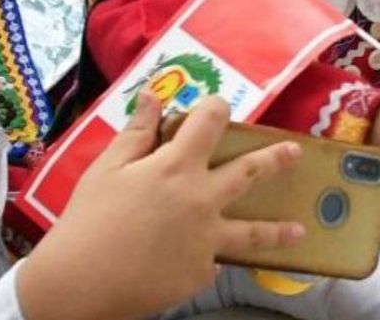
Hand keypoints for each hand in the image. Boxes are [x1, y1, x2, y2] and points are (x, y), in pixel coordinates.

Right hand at [18, 95, 303, 319]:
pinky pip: (213, 261)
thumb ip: (137, 133)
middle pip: (248, 173)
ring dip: (278, 230)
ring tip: (299, 231)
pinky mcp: (201, 273)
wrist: (80, 283)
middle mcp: (201, 199)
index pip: (209, 122)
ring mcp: (206, 239)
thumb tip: (155, 96)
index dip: (215, 107)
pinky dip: (209, 258)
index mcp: (176, 166)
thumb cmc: (88, 220)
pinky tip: (200, 260)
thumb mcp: (107, 168)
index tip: (219, 105)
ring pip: (252, 232)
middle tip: (296, 153)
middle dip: (275, 160)